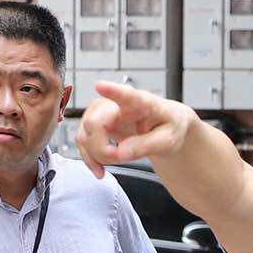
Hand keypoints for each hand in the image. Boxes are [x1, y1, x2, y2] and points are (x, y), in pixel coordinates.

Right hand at [78, 80, 193, 171]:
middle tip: (117, 158)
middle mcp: (119, 103)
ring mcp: (104, 112)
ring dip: (95, 154)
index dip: (112, 91)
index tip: (100, 86)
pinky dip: (89, 157)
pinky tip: (100, 166)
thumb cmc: (169, 127)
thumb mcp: (168, 141)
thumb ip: (146, 146)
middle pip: (95, 122)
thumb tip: (120, 153)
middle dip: (100, 147)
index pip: (128, 95)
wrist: (165, 127)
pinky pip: (83, 140)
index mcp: (143, 103)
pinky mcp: (97, 122)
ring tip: (115, 160)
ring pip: (85, 133)